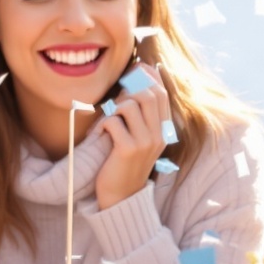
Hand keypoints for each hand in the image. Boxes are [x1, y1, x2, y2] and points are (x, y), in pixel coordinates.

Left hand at [94, 60, 172, 209]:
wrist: (121, 197)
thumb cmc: (124, 163)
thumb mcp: (139, 138)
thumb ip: (141, 115)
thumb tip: (135, 82)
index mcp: (163, 131)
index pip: (162, 93)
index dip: (149, 76)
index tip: (137, 67)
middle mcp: (158, 136)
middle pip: (149, 95)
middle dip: (130, 87)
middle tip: (117, 93)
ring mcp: (145, 143)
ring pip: (130, 105)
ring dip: (114, 107)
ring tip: (108, 118)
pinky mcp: (128, 149)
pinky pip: (113, 121)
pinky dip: (103, 123)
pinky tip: (101, 133)